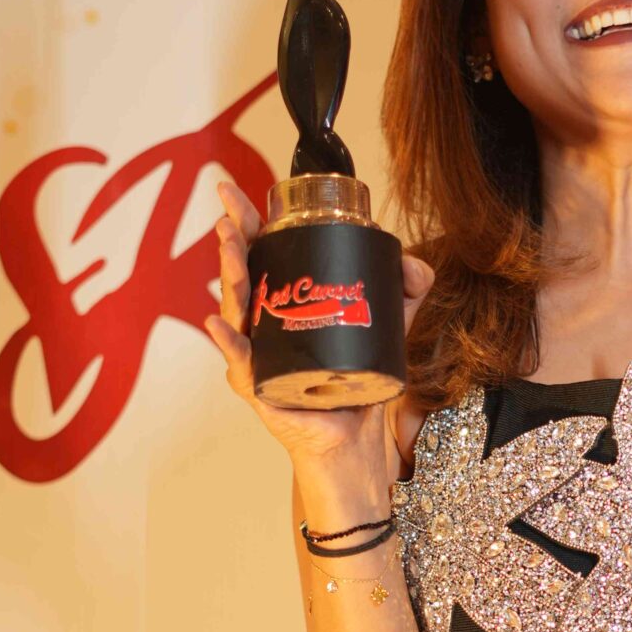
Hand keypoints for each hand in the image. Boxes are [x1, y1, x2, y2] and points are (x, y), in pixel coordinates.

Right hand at [202, 175, 434, 488]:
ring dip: (230, 277)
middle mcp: (263, 327)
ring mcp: (257, 357)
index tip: (234, 192)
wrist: (357, 439)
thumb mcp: (389, 328)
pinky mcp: (261, 390)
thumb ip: (404, 291)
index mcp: (284, 304)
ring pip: (236, 312)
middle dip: (233, 241)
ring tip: (229, 248)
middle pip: (241, 276)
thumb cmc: (358, 383)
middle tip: (229, 213)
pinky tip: (219, 323)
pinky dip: (228, 344)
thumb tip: (413, 265)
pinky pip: (240, 364)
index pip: (260, 255)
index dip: (247, 222)